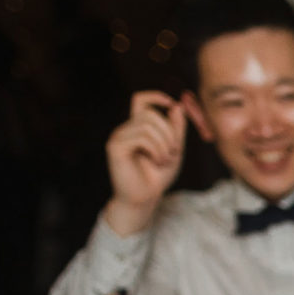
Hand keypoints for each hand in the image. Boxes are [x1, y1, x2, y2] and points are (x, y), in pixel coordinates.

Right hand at [102, 91, 185, 235]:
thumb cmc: (158, 175)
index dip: (155, 96)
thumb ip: (177, 129)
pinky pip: (140, 137)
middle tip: (174, 150)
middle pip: (149, 113)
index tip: (171, 104)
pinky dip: (155, 148)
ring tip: (165, 159)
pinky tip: (157, 161)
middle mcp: (126, 129)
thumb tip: (177, 106)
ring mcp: (119, 137)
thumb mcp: (174, 149)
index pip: (140, 100)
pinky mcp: (115, 147)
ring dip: (164, 142)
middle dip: (169, 131)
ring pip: (146, 125)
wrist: (145, 198)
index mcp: (138, 127)